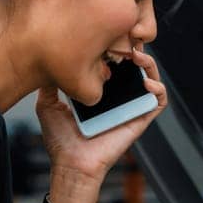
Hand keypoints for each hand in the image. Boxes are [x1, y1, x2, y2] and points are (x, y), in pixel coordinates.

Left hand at [35, 46, 168, 202]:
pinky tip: (147, 83)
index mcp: (100, 94)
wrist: (71, 164)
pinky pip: (159, 103)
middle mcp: (118, 99)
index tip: (108, 39)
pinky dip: (159, 90)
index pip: (114, 66)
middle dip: (135, 51)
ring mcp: (130, 109)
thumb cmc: (61, 141)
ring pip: (151, 81)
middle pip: (135, 68)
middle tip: (127, 41)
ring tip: (139, 56)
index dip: (115, 50)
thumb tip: (42, 66)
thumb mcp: (47, 105)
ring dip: (151, 65)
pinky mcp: (140, 120)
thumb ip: (48, 86)